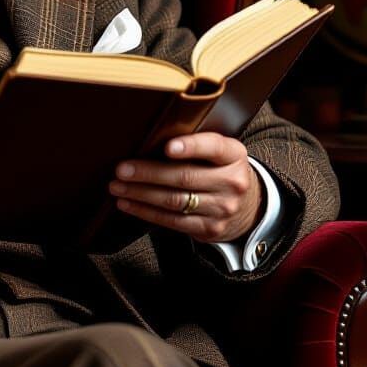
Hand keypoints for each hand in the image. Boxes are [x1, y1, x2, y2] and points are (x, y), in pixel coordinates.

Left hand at [107, 133, 262, 243]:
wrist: (249, 207)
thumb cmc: (220, 170)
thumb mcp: (219, 153)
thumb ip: (196, 144)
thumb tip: (150, 138)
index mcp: (234, 156)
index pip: (213, 147)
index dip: (190, 147)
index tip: (167, 147)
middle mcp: (232, 183)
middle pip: (184, 177)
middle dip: (148, 173)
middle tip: (121, 169)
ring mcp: (222, 208)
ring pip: (174, 200)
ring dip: (140, 194)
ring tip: (117, 186)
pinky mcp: (210, 228)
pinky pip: (172, 221)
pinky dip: (146, 212)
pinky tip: (128, 203)